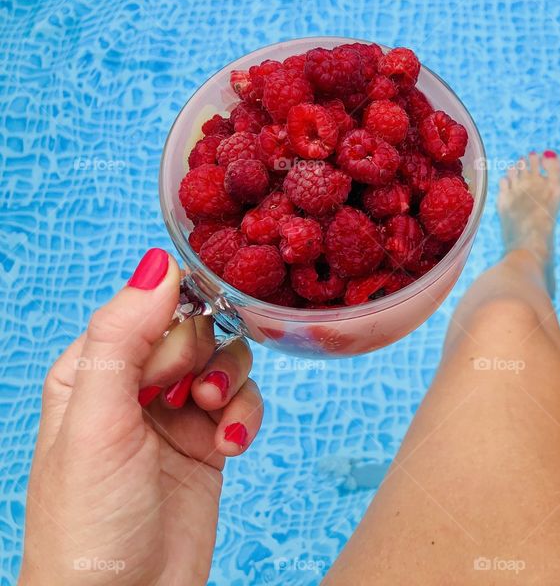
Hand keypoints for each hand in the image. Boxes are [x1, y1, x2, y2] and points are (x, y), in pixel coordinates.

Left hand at [20, 248, 263, 584]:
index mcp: (91, 370)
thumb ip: (123, 337)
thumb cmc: (87, 524)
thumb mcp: (96, 421)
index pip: (147, 308)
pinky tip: (231, 447)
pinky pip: (243, 403)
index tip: (188, 345)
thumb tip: (158, 262)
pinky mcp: (208, 443)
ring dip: (231, 384)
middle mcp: (134, 386)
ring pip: (226, 361)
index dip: (176, 318)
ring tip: (215, 420)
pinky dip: (245, 418)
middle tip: (195, 395)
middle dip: (205, 357)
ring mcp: (174, 415)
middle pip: (195, 330)